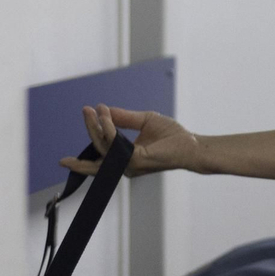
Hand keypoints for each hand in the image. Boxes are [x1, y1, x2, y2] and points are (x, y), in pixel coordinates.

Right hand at [59, 104, 198, 177]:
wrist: (190, 144)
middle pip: (97, 152)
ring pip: (103, 147)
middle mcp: (125, 165)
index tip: (88, 113)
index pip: (103, 152)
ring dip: (95, 127)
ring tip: (92, 110)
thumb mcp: (143, 121)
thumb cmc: (172, 136)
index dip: (93, 135)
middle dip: (89, 131)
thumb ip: (123, 117)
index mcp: (126, 158)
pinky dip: (108, 128)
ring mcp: (129, 165)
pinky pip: (115, 143)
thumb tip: (104, 110)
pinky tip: (105, 116)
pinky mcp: (135, 161)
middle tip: (84, 111)